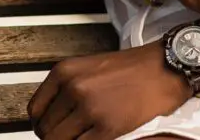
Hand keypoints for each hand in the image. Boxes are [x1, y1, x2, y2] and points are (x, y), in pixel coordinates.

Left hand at [27, 42, 188, 139]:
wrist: (165, 68)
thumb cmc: (133, 68)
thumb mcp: (88, 67)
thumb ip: (66, 88)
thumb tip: (50, 115)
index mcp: (64, 71)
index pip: (34, 110)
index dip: (40, 125)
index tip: (48, 129)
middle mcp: (73, 88)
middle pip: (46, 129)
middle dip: (55, 137)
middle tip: (68, 136)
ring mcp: (90, 108)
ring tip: (82, 137)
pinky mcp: (108, 126)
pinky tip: (95, 139)